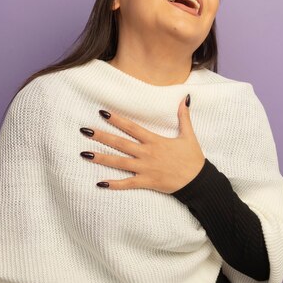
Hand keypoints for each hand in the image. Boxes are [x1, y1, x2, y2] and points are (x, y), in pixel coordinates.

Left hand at [79, 94, 204, 193]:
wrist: (198, 181)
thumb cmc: (193, 158)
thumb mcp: (189, 135)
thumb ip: (183, 117)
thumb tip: (185, 98)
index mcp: (155, 141)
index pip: (132, 127)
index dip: (117, 120)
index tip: (102, 113)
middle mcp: (147, 153)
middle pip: (120, 143)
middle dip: (101, 136)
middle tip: (84, 131)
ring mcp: (145, 169)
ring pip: (119, 162)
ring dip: (101, 158)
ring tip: (85, 154)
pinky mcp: (147, 182)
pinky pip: (127, 183)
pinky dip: (114, 184)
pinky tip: (100, 183)